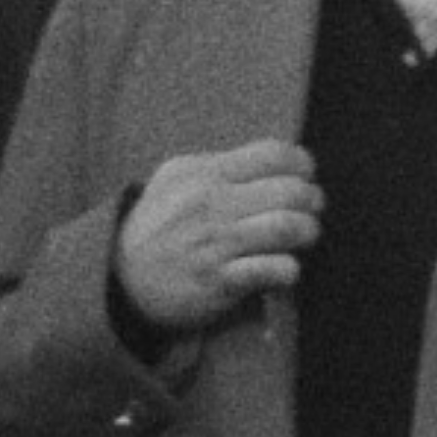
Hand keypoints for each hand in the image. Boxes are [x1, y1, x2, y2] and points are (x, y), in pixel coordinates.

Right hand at [116, 139, 323, 330]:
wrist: (123, 279)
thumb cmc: (158, 226)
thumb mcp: (174, 180)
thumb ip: (218, 165)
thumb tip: (271, 159)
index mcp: (205, 174)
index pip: (273, 154)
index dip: (302, 164)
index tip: (305, 176)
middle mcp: (211, 205)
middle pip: (289, 191)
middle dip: (312, 200)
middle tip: (311, 209)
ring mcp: (216, 243)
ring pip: (287, 227)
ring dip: (307, 232)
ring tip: (304, 236)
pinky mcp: (221, 281)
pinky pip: (273, 270)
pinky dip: (289, 268)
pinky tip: (284, 268)